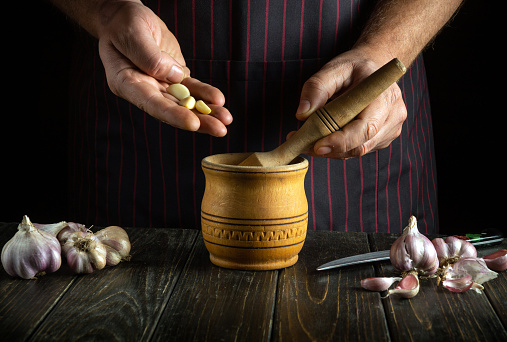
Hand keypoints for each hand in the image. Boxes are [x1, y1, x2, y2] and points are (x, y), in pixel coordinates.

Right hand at [97, 0, 231, 135]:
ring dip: (207, 113)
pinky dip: (206, 94)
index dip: (172, 115)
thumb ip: (149, 55)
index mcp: (126, 83)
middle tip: (220, 130)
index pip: (151, 104)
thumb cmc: (123, 24)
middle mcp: (144, 90)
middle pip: (172, 110)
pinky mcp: (175, 78)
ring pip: (186, 103)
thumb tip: (175, 76)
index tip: (193, 123)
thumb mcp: (131, 33)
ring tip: (226, 120)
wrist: (127, 18)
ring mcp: (161, 86)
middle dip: (198, 121)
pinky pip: (192, 89)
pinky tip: (220, 101)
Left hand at [291, 49, 406, 158]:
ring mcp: (391, 128)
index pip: (365, 128)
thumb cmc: (354, 68)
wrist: (374, 67)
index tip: (317, 146)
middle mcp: (393, 114)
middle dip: (331, 149)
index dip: (341, 141)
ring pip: (358, 151)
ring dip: (332, 151)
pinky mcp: (385, 137)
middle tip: (304, 144)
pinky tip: (327, 137)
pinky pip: (359, 149)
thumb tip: (302, 113)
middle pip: (361, 145)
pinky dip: (340, 149)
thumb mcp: (333, 69)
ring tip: (310, 140)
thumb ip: (316, 88)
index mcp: (384, 95)